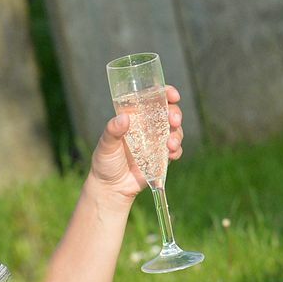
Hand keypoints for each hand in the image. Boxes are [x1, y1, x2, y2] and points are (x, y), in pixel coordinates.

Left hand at [88, 86, 183, 202]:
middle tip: (174, 120)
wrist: (111, 188)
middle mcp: (148, 126)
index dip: (165, 93)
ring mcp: (156, 141)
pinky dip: (176, 151)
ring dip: (177, 134)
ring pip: (175, 130)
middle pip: (169, 112)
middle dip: (175, 113)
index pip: (152, 98)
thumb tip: (124, 118)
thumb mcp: (105, 145)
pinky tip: (170, 155)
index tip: (173, 95)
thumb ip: (112, 131)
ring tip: (170, 146)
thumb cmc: (104, 162)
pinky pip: (175, 150)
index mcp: (135, 116)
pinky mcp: (162, 156)